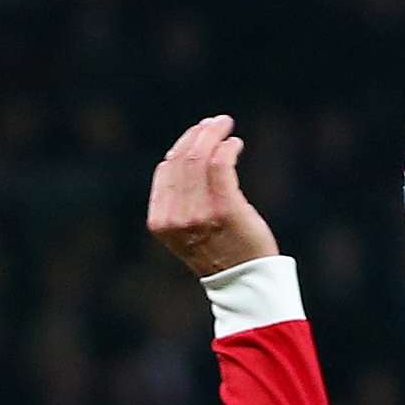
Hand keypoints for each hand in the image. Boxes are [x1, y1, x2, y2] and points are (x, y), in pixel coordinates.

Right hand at [147, 114, 274, 277]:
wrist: (244, 282)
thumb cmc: (219, 251)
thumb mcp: (186, 228)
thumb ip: (179, 198)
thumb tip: (186, 151)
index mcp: (160, 221)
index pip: (166, 168)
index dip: (182, 145)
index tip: (199, 134)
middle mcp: (176, 218)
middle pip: (182, 158)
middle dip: (200, 133)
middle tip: (217, 123)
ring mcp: (199, 214)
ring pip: (200, 156)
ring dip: (214, 134)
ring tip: (226, 126)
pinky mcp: (225, 209)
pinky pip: (221, 163)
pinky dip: (228, 147)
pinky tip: (236, 144)